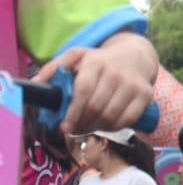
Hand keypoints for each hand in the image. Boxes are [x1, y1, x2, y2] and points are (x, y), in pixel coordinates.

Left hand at [33, 45, 154, 134]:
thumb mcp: (76, 56)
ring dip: (95, 127)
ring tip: (86, 127)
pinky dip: (113, 127)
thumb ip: (53, 68)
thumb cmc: (100, 59)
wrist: (136, 55)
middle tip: (73, 129)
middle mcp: (116, 73)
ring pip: (111, 116)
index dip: (72, 112)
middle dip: (81, 123)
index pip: (83, 91)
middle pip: (96, 108)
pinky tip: (104, 125)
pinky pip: (127, 120)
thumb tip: (34, 85)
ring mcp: (133, 85)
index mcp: (96, 62)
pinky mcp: (146, 95)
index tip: (64, 126)